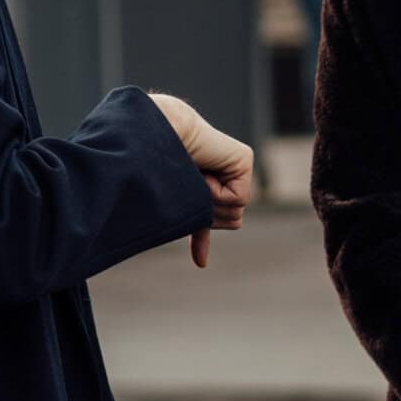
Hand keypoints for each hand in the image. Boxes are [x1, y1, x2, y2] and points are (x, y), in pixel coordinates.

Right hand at [148, 94, 254, 266]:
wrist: (156, 135)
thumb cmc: (160, 168)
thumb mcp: (183, 206)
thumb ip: (197, 227)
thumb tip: (202, 265)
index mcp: (221, 183)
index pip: (228, 222)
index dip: (206, 222)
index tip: (188, 197)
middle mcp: (234, 174)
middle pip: (234, 220)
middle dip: (208, 211)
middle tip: (188, 186)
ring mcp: (240, 166)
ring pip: (235, 212)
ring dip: (208, 201)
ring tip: (192, 176)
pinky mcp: (244, 159)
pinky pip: (237, 197)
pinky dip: (214, 192)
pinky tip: (201, 172)